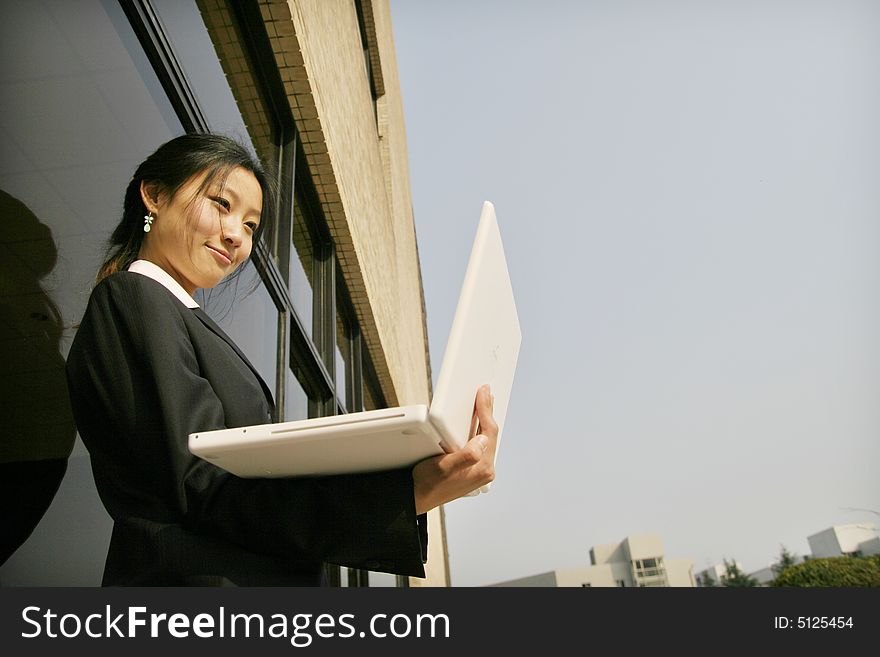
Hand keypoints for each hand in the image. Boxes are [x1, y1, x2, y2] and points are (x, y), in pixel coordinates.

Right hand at [412, 384, 497, 514]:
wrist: (417, 498)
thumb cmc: (427, 483)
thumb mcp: (443, 467)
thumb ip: (466, 455)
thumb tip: (482, 440)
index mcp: (482, 468)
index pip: (489, 432)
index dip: (486, 409)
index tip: (484, 392)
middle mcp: (485, 470)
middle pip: (490, 434)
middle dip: (488, 411)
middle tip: (486, 392)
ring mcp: (480, 471)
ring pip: (486, 439)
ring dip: (483, 420)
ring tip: (483, 403)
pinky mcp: (472, 470)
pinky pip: (480, 445)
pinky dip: (478, 430)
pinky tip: (474, 422)